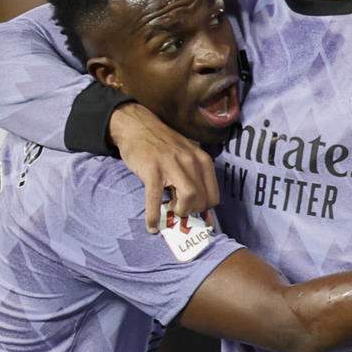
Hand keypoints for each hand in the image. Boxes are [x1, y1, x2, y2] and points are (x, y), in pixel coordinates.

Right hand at [109, 103, 219, 231]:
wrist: (137, 126)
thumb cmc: (163, 145)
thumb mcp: (186, 155)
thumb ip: (195, 176)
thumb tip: (203, 210)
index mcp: (202, 159)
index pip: (214, 195)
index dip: (205, 208)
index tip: (195, 212)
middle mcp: (191, 161)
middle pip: (202, 199)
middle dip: (192, 212)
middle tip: (180, 211)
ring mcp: (171, 164)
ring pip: (188, 197)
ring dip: (180, 212)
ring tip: (170, 212)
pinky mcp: (152, 170)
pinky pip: (155, 198)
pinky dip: (153, 216)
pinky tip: (151, 226)